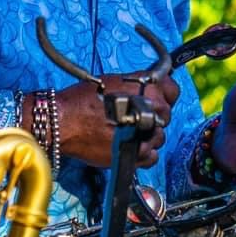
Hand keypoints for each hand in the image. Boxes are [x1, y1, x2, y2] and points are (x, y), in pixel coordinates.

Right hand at [53, 70, 180, 168]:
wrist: (63, 122)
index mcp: (145, 90)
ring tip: (129, 132)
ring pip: (160, 137)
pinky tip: (130, 145)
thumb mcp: (111, 80)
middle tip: (136, 117)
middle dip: (154, 116)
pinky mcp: (135, 155)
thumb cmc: (80, 100)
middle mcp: (150, 111)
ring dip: (148, 135)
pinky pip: (152, 156)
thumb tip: (148, 88)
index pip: (173, 90)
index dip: (165, 94)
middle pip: (166, 115)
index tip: (157, 98)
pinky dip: (144, 152)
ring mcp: (144, 135)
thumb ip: (135, 84)